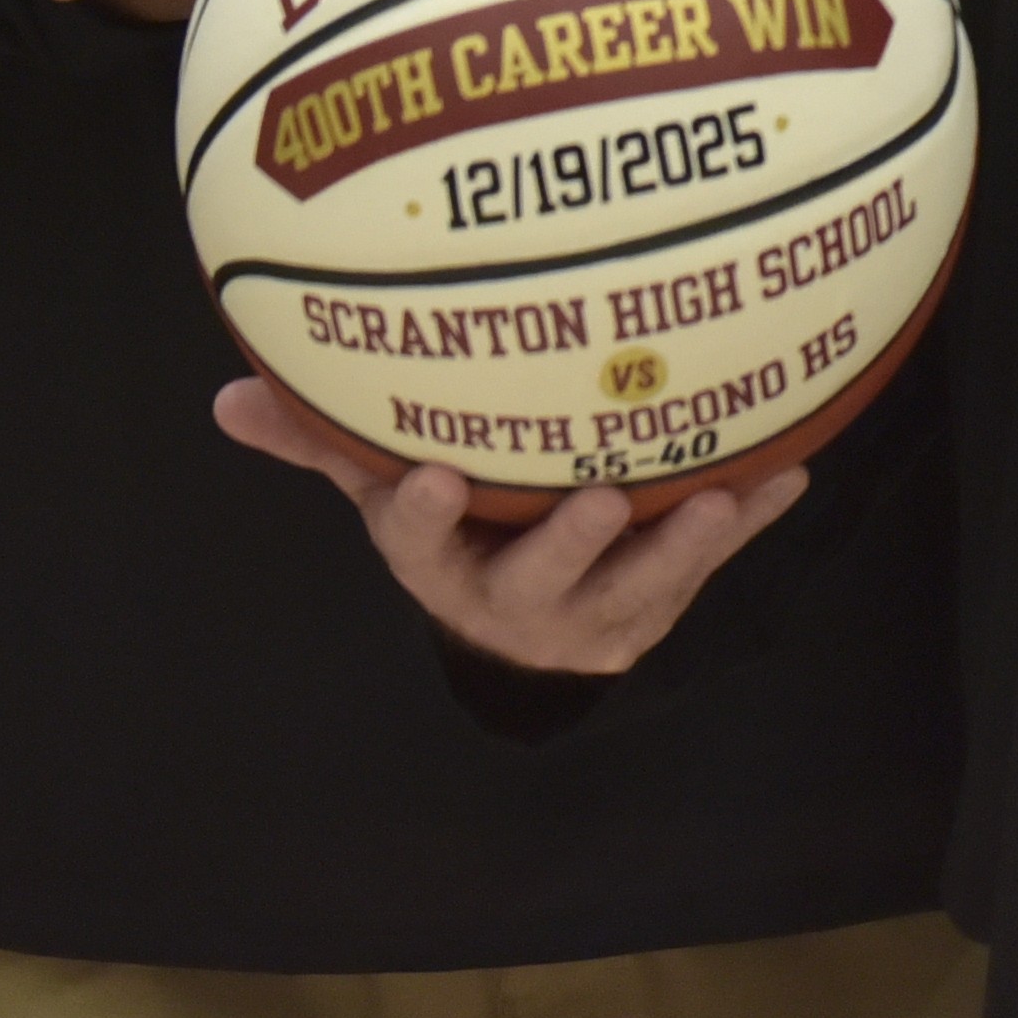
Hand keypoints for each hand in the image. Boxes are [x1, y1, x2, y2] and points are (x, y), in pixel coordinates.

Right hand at [216, 378, 802, 673]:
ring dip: (682, 545)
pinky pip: (709, 566)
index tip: (431, 476)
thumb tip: (228, 395)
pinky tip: (789, 473)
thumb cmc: (453, 523)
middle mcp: (513, 599)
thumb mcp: (383, 486)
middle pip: (539, 577)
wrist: (519, 623)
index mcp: (439, 563)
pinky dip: (749, 519)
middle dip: (568, 543)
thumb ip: (323, 441)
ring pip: (641, 585)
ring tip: (718, 496)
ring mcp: (592, 613)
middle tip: (599, 497)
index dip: (425, 515)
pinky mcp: (656, 608)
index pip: (419, 542)